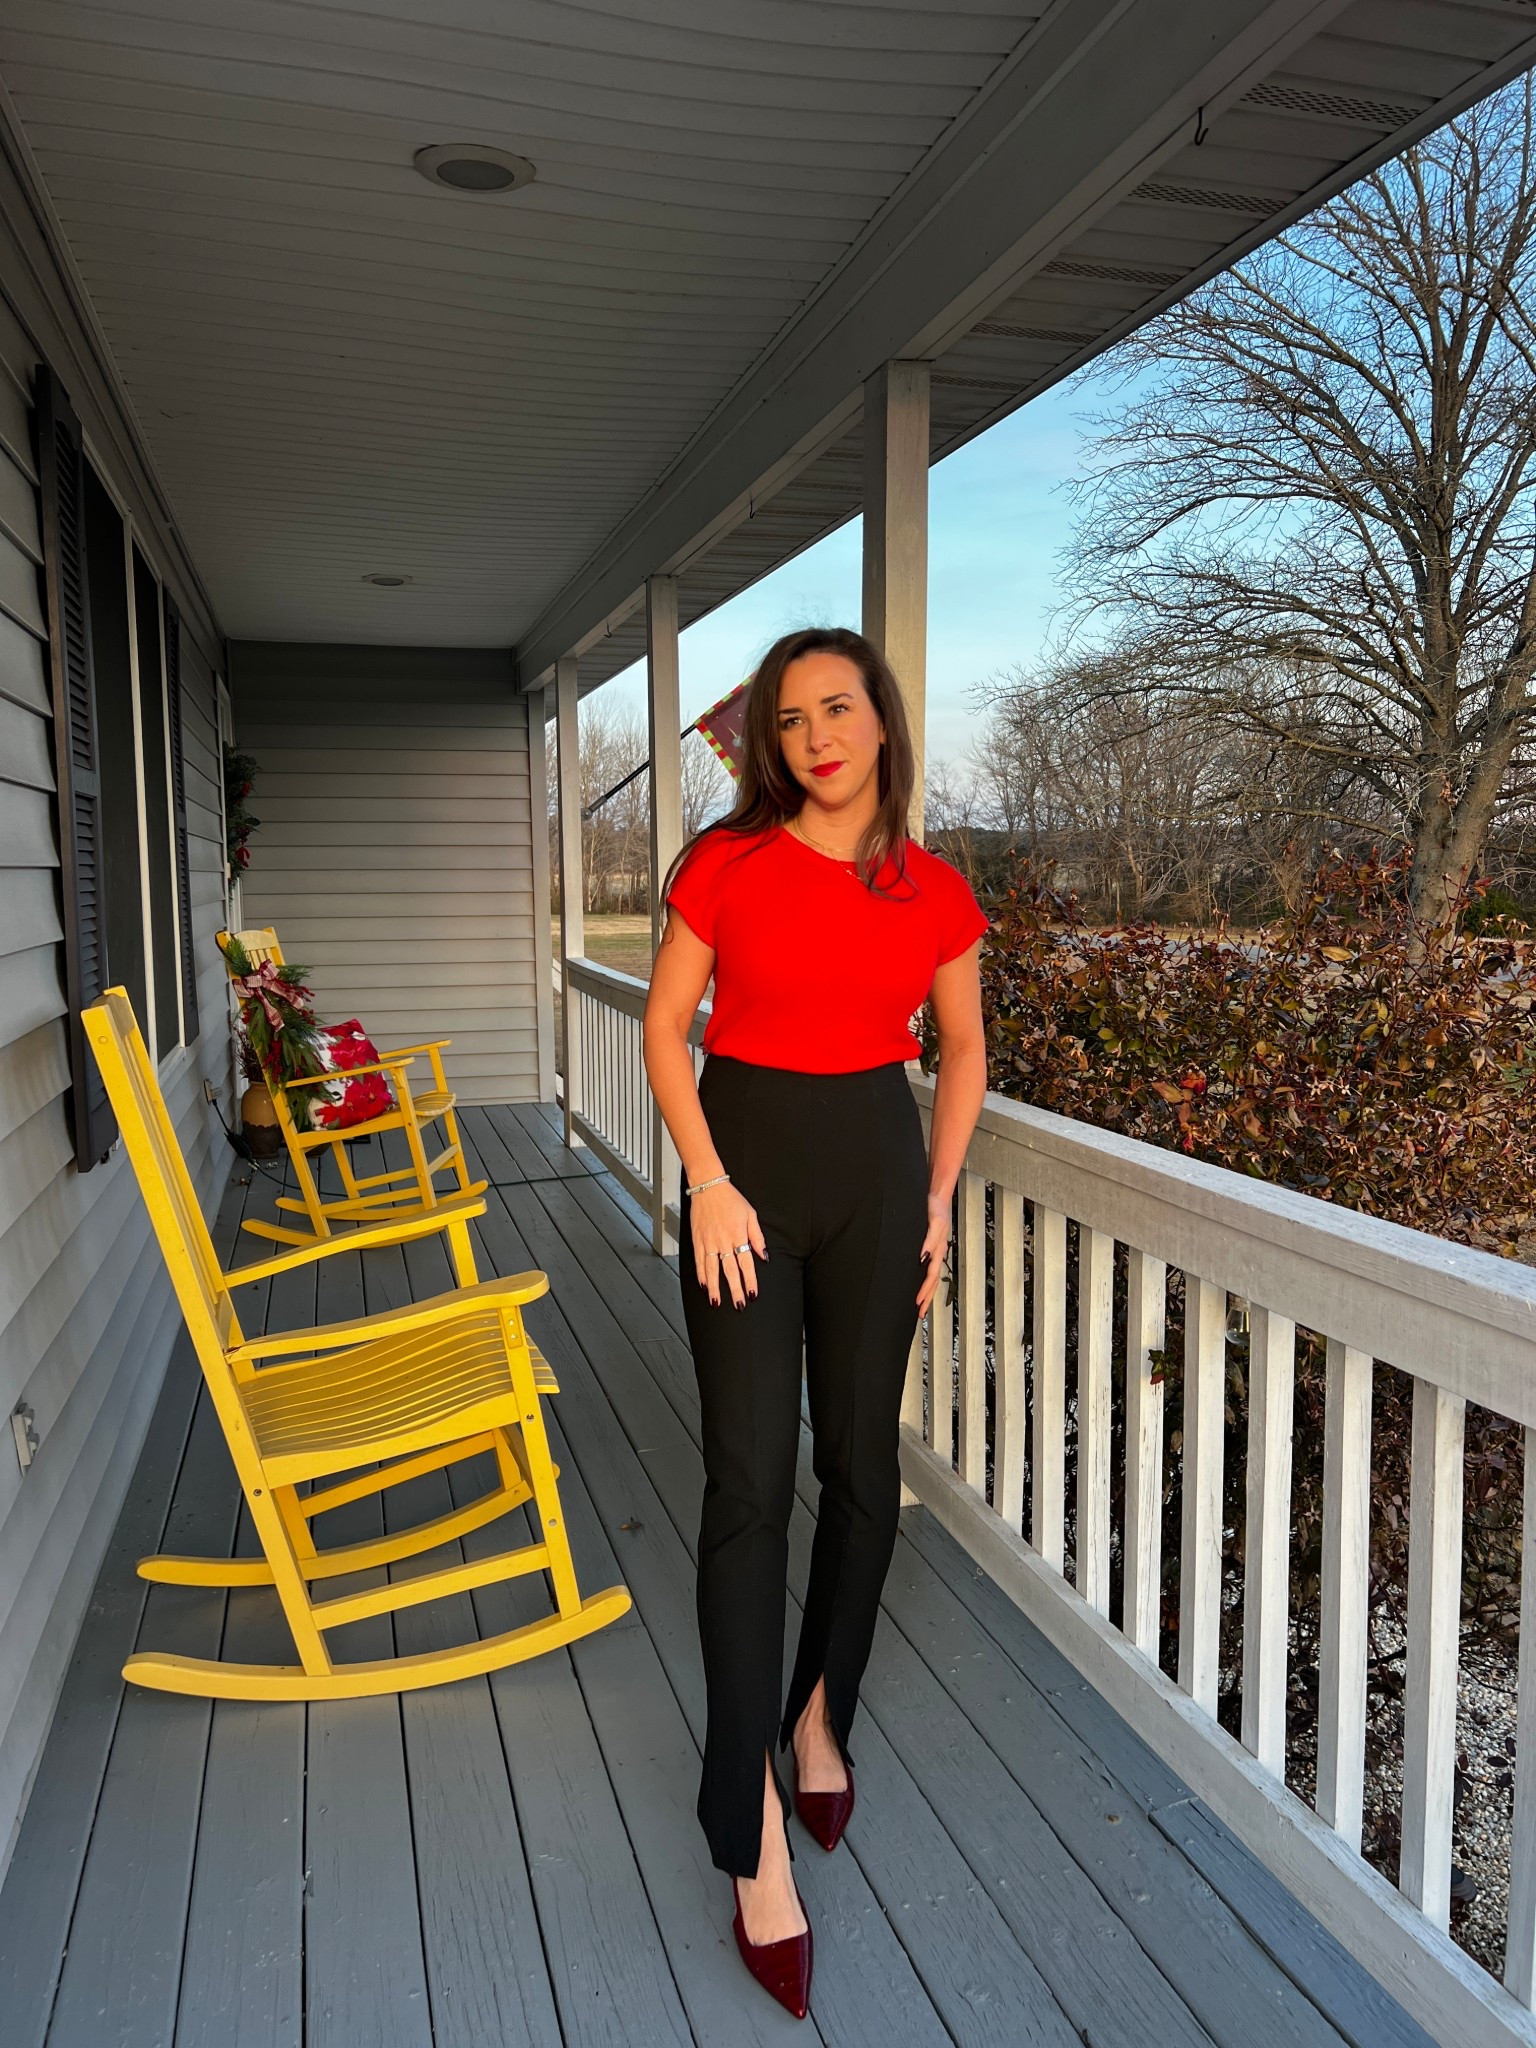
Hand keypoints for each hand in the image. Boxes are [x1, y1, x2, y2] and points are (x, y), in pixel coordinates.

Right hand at [690, 1180, 766, 1307]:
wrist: (709, 1186)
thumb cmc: (731, 1199)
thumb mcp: (751, 1215)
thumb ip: (757, 1237)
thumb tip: (764, 1255)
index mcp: (738, 1235)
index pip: (746, 1263)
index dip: (749, 1280)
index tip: (752, 1294)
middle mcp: (723, 1241)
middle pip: (729, 1271)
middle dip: (734, 1290)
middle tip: (738, 1305)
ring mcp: (709, 1241)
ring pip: (712, 1269)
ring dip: (714, 1287)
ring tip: (716, 1302)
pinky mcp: (697, 1239)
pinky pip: (699, 1260)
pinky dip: (701, 1274)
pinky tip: (703, 1285)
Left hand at [915, 1192, 949, 1316]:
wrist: (937, 1196)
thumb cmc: (936, 1207)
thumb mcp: (934, 1221)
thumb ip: (930, 1239)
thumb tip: (923, 1257)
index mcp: (938, 1249)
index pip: (931, 1276)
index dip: (925, 1290)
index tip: (918, 1301)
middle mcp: (937, 1253)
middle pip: (934, 1282)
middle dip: (927, 1298)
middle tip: (920, 1313)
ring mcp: (935, 1252)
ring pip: (932, 1278)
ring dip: (928, 1292)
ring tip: (921, 1306)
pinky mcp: (931, 1248)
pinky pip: (929, 1269)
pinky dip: (926, 1281)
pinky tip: (921, 1285)